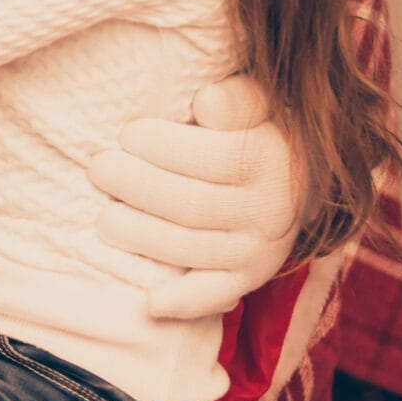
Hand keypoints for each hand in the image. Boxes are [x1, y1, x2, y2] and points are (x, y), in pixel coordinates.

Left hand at [89, 76, 305, 319]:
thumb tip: (207, 102)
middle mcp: (270, 209)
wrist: (302, 178)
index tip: (126, 134)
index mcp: (272, 159)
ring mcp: (260, 249)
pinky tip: (151, 302)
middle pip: (193, 204)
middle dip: (138, 186)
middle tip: (100, 168)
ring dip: (144, 237)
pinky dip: (186, 303)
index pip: (212, 156)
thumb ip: (237, 98)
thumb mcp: (258, 100)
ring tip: (104, 219)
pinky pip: (217, 294)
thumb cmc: (258, 127)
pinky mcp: (249, 278)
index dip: (162, 147)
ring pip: (194, 249)